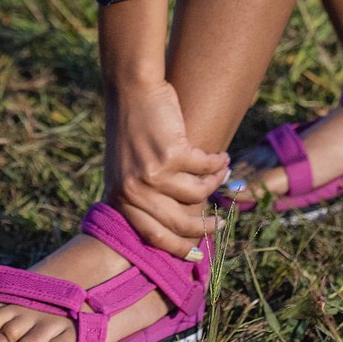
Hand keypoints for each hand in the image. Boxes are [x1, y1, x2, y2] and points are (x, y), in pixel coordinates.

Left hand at [103, 78, 230, 257]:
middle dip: (205, 227)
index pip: (153, 237)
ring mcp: (153, 173)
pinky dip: (216, 164)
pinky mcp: (172, 153)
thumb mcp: (122, 167)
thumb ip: (137, 195)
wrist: (132, 88)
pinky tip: (221, 158)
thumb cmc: (130, 126)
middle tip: (220, 223)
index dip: (178, 247)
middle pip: (179, 223)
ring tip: (221, 174)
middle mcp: (135, 189)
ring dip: (214, 184)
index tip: (196, 253)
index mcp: (121, 197)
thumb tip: (171, 226)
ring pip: (197, 193)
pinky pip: (204, 167)